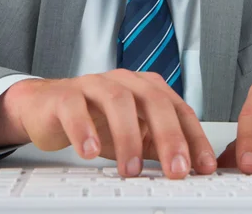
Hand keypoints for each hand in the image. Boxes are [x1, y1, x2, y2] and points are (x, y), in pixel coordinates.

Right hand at [0, 70, 216, 178]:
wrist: (48, 107)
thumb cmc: (95, 118)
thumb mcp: (133, 133)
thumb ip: (157, 144)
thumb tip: (186, 168)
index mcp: (146, 88)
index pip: (178, 108)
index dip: (193, 136)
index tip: (203, 165)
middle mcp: (125, 81)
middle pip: (153, 100)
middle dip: (169, 135)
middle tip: (175, 169)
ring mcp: (95, 84)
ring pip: (118, 100)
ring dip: (128, 136)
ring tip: (131, 169)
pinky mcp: (66, 95)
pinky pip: (75, 107)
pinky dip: (84, 129)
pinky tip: (90, 151)